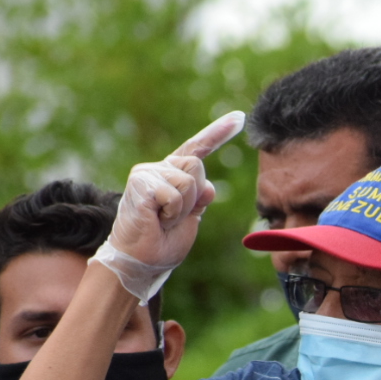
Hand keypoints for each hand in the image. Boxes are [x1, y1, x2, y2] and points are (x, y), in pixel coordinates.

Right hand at [95, 111, 244, 299]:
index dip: (218, 133)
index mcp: (172, 175)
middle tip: (173, 217)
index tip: (239, 117)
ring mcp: (147, 173)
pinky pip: (175, 194)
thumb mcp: (191, 220)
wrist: (141, 261)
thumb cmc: (162, 243)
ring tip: (163, 219)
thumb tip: (209, 187)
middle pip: (197, 165)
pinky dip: (172, 212)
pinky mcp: (140, 182)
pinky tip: (156, 219)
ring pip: (189, 180)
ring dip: (182, 208)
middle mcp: (159, 168)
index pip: (198, 148)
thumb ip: (200, 200)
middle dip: (194, 197)